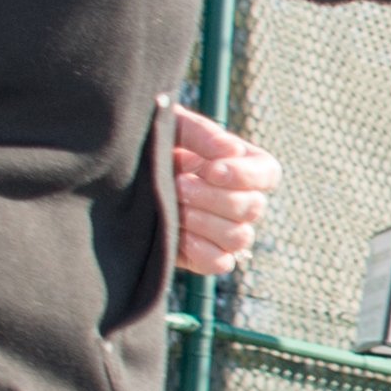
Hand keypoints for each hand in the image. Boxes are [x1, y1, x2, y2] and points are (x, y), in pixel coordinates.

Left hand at [169, 104, 279, 280]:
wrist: (122, 176)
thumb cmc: (154, 145)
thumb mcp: (174, 127)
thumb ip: (202, 134)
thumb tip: (232, 149)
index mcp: (244, 166)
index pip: (267, 174)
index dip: (245, 176)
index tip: (211, 170)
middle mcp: (243, 201)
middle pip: (253, 208)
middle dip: (213, 197)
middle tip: (178, 184)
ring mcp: (228, 232)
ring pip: (239, 237)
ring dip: (203, 221)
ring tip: (174, 205)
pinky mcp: (207, 257)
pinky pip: (220, 263)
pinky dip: (199, 248)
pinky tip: (176, 229)